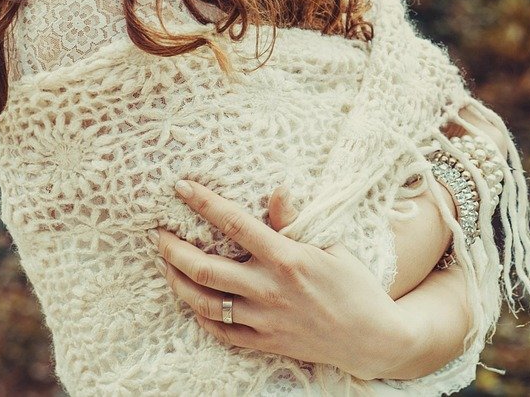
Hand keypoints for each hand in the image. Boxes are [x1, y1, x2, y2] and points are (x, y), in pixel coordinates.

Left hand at [155, 180, 413, 380]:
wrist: (372, 338)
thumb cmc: (355, 286)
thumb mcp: (331, 246)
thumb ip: (296, 222)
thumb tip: (275, 191)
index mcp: (288, 259)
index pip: (236, 225)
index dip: (206, 204)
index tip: (182, 188)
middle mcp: (270, 290)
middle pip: (207, 269)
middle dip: (175, 250)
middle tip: (158, 235)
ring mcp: (265, 320)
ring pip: (206, 303)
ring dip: (179, 283)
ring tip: (167, 266)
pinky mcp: (265, 343)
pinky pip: (222, 331)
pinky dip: (202, 316)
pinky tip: (193, 302)